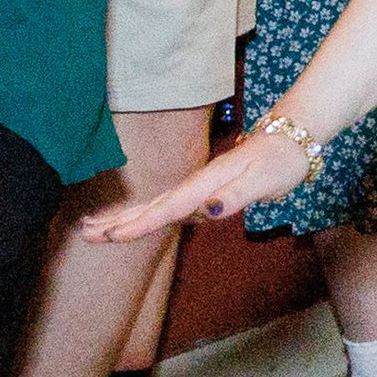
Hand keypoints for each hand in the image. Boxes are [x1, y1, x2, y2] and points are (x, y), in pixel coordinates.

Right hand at [76, 114, 318, 245]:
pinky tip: (130, 220)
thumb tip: (205, 211)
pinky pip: (167, 204)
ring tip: (92, 228)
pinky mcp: (204, 189)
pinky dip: (145, 213)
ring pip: (155, 204)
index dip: (141, 224)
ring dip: (123, 217)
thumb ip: (234, 196)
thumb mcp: (263, 182)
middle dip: (118, 221)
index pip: (168, 208)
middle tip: (84, 233)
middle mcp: (198, 184)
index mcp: (206, 184)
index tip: (112, 237)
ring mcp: (199, 185)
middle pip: (151, 205)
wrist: (293, 139)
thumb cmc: (280, 162)